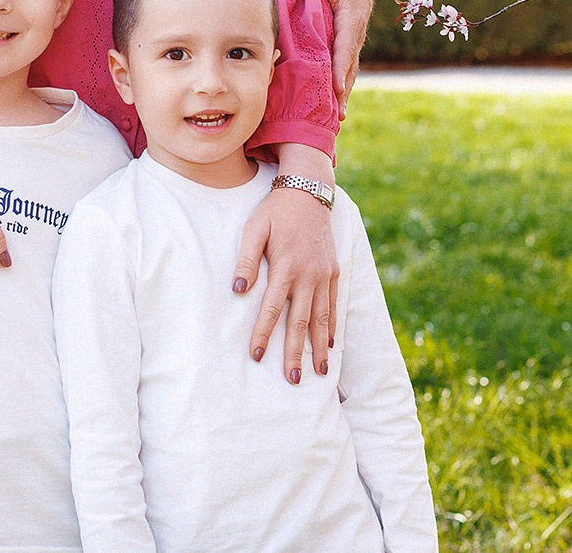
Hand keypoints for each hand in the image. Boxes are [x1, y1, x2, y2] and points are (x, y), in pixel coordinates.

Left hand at [233, 186, 338, 382]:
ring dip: (318, 347)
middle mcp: (308, 275)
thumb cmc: (275, 211)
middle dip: (295, 352)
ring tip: (318, 372)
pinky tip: (329, 344)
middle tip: (291, 379)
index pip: (272, 308)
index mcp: (286, 266)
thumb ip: (246, 259)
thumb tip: (238, 289)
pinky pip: (333, 304)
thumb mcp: (254, 228)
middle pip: (300, 321)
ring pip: (321, 318)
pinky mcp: (333, 271)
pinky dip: (332, 326)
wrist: (308, 192)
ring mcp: (323, 275)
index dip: (263, 333)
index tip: (255, 356)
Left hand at [277, 0, 376, 114]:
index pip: (345, 46)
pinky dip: (339, 83)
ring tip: (336, 119)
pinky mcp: (346, 41)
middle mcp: (354, 32)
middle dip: (343, 90)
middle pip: (349, 66)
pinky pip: (343, 64)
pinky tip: (332, 102)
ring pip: (348, 69)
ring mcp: (352, 38)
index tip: (336, 87)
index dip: (340, 67)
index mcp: (351, 16)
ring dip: (343, 93)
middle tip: (337, 116)